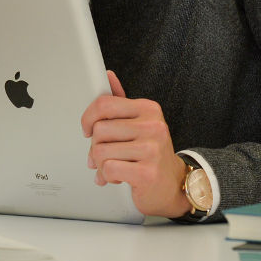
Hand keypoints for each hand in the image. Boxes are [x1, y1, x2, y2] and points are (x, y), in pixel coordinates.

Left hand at [80, 71, 189, 218]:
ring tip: (112, 167)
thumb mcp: (138, 123)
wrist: (173, 184)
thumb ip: (121, 101)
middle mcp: (153, 126)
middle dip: (95, 147)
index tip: (87, 129)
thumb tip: (108, 76)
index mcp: (148, 109)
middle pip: (99, 130)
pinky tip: (118, 178)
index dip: (88, 118)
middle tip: (103, 156)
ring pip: (101, 151)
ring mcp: (152, 149)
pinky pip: (109, 169)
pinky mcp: (148, 173)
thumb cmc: (151, 153)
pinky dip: (107, 176)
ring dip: (100, 164)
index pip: (104, 104)